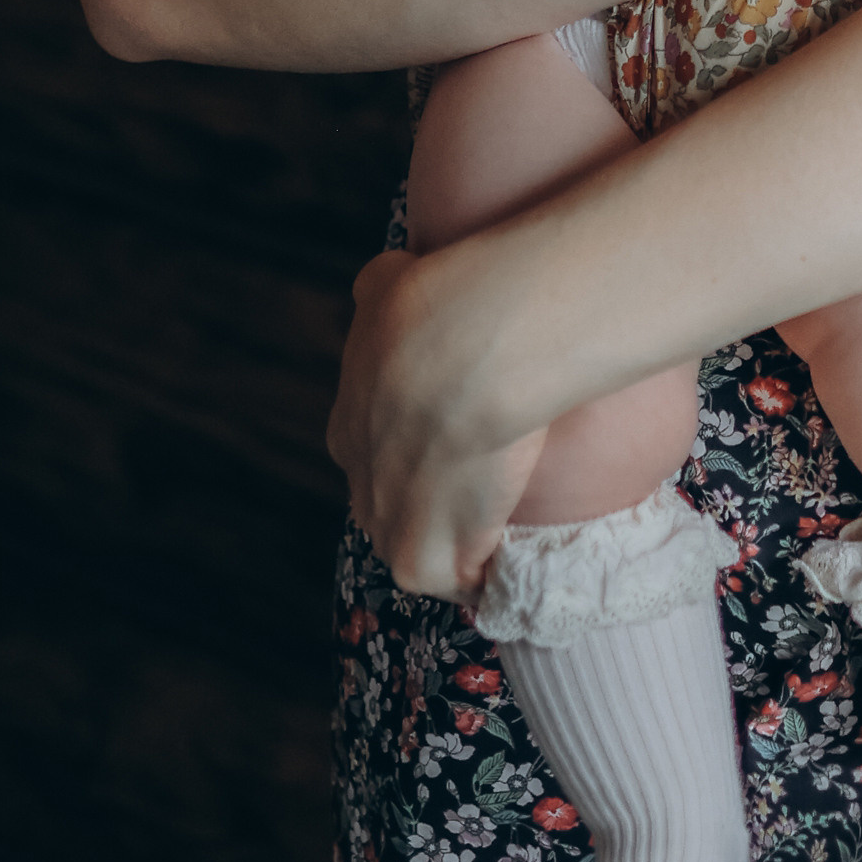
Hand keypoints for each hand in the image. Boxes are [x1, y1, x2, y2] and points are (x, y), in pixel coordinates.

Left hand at [329, 247, 547, 602]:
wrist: (471, 347)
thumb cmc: (439, 304)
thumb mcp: (389, 279)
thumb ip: (382, 289)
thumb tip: (388, 280)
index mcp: (350, 423)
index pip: (375, 449)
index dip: (416, 445)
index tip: (457, 434)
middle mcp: (358, 480)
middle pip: (390, 505)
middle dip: (429, 500)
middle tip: (485, 483)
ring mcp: (386, 524)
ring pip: (414, 550)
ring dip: (453, 545)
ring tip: (500, 533)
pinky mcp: (421, 559)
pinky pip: (455, 583)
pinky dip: (481, 577)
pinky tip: (511, 561)